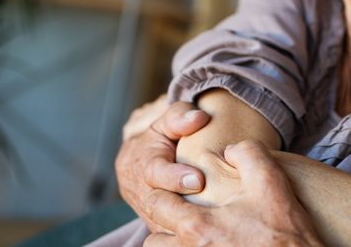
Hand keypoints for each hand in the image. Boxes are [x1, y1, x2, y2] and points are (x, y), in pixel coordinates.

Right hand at [115, 100, 210, 231]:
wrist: (142, 160)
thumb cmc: (163, 138)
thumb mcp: (168, 122)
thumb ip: (180, 117)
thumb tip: (199, 117)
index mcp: (141, 163)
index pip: (154, 172)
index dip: (174, 177)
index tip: (198, 179)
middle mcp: (139, 191)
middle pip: (157, 203)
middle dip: (182, 205)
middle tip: (209, 203)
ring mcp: (146, 211)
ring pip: (162, 223)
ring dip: (184, 224)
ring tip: (211, 221)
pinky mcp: (156, 224)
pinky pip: (170, 235)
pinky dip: (184, 234)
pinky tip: (206, 231)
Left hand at [143, 140, 322, 245]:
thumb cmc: (285, 231)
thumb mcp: (270, 182)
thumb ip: (247, 153)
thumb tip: (230, 150)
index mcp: (196, 227)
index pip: (157, 204)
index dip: (162, 191)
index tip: (175, 188)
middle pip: (152, 241)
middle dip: (162, 225)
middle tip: (181, 214)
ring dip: (173, 244)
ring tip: (194, 234)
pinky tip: (213, 244)